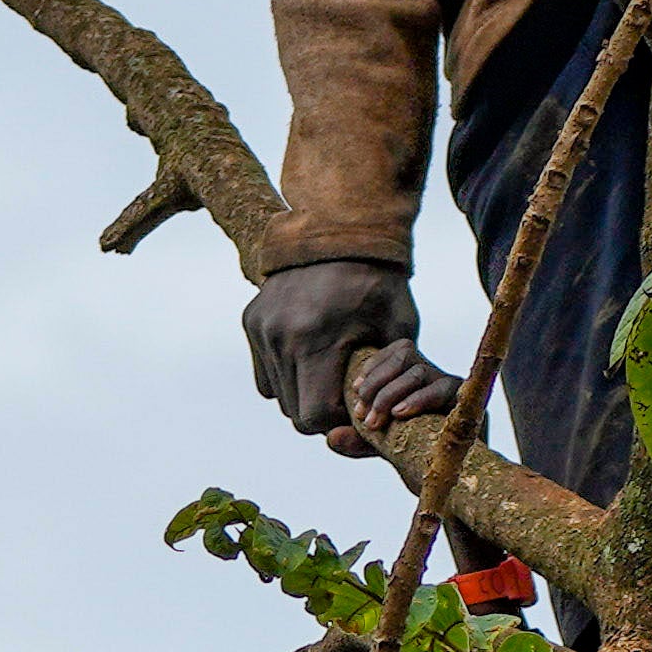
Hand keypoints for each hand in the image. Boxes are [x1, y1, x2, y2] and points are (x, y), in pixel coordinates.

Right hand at [242, 253, 437, 443]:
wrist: (338, 230)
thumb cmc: (378, 281)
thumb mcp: (399, 328)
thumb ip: (388, 377)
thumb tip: (374, 418)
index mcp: (315, 340)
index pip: (312, 415)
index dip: (336, 421)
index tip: (356, 407)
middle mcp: (280, 337)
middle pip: (293, 410)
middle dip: (320, 411)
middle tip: (346, 392)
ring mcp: (262, 329)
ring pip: (277, 394)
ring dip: (303, 393)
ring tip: (330, 371)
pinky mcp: (252, 321)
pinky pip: (265, 372)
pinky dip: (286, 375)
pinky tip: (310, 356)